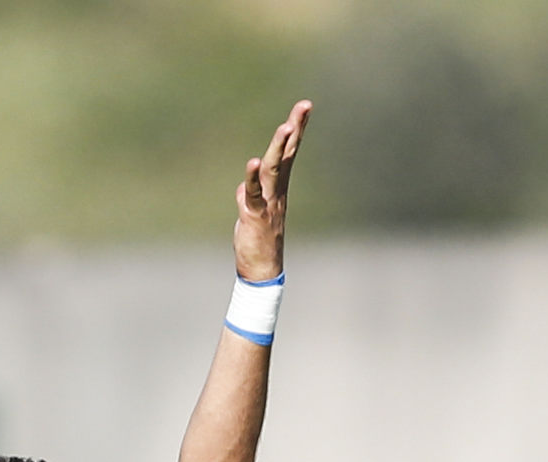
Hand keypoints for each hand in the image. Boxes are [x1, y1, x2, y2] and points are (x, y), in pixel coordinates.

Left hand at [232, 101, 308, 281]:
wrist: (261, 268)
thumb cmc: (258, 240)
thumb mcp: (250, 212)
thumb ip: (249, 196)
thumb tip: (242, 190)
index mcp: (278, 187)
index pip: (289, 152)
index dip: (296, 129)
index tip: (304, 106)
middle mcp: (277, 191)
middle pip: (286, 154)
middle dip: (294, 129)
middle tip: (304, 106)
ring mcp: (268, 202)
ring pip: (273, 169)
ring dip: (278, 147)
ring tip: (285, 126)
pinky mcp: (254, 215)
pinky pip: (253, 193)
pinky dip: (251, 178)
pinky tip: (252, 162)